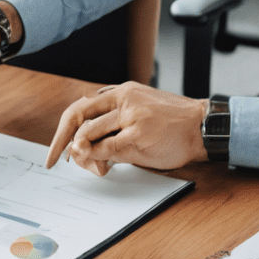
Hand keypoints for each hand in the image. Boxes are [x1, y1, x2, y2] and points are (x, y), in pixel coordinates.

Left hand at [46, 83, 207, 174]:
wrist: (202, 127)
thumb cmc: (171, 125)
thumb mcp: (137, 119)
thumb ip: (112, 130)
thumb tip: (83, 150)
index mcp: (120, 93)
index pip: (80, 107)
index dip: (64, 129)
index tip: (57, 149)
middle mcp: (122, 98)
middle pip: (77, 117)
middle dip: (63, 142)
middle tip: (56, 160)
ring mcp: (130, 115)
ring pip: (90, 134)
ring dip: (85, 155)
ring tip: (97, 166)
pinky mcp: (138, 133)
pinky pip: (106, 148)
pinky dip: (98, 158)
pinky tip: (102, 165)